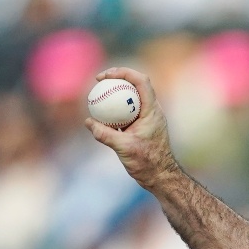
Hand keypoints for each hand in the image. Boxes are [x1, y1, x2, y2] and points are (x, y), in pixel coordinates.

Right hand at [84, 67, 179, 189]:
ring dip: (117, 92)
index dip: (124, 72)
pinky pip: (128, 111)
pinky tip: (100, 114)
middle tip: (99, 80)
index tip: (105, 76)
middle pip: (136, 84)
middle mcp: (152, 111)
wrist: (160, 176)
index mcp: (152, 111)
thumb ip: (105, 134)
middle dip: (118, 77)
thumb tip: (88, 122)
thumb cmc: (147, 163)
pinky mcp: (142, 126)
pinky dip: (115, 108)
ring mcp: (148, 118)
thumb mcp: (124, 148)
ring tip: (98, 93)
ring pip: (132, 97)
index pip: (142, 81)